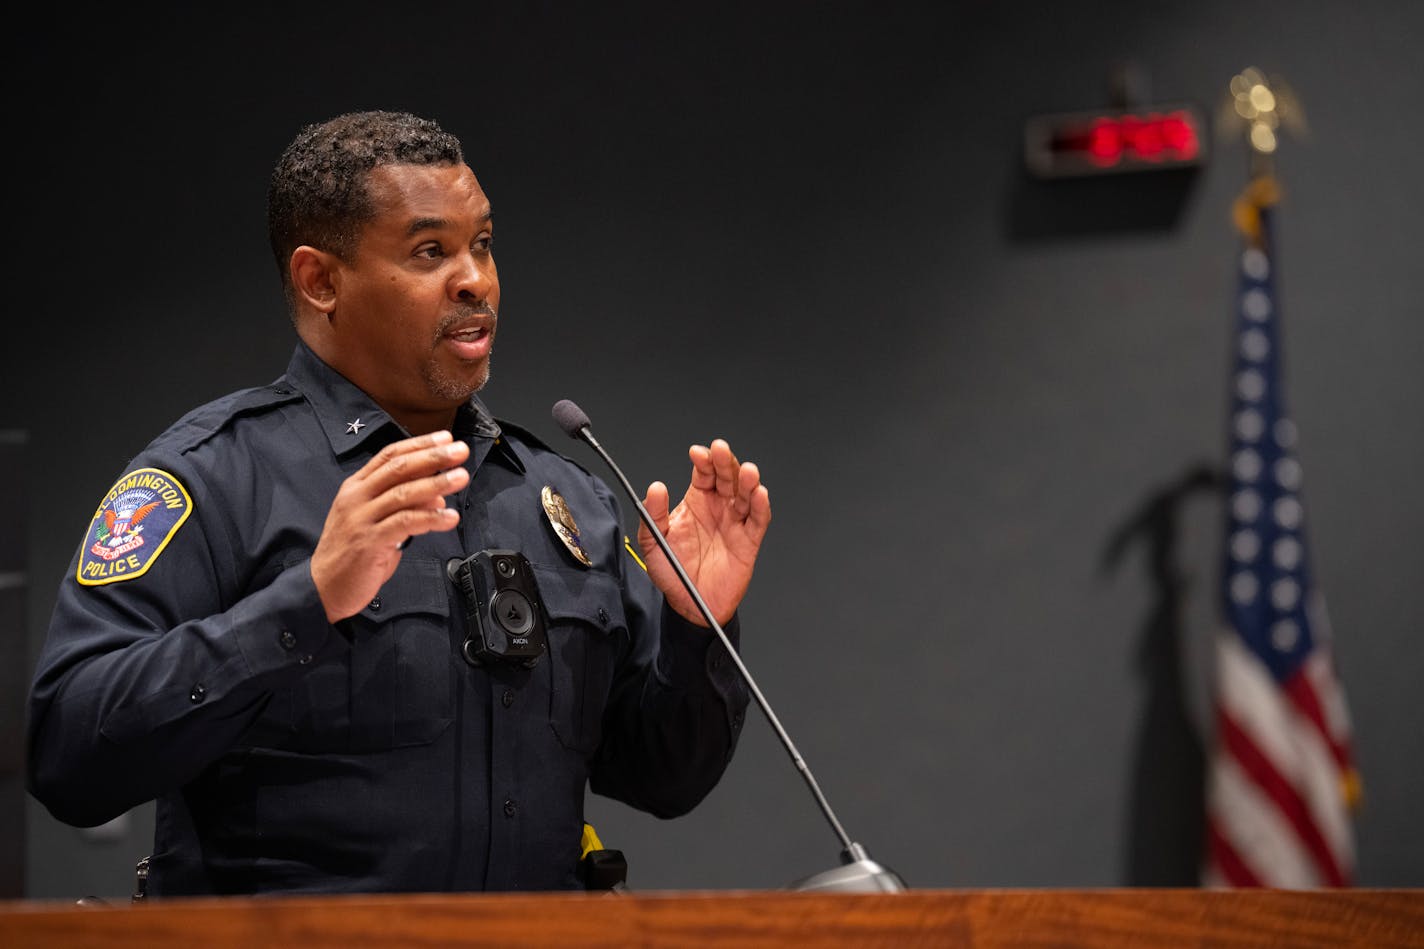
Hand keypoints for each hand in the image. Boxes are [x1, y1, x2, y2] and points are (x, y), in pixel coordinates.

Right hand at [310, 431, 469, 621]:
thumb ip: (404, 507)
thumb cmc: (352, 553)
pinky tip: (450, 518)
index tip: (445, 438)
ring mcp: (361, 519)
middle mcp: (357, 497)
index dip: (419, 444)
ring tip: (461, 477)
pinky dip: (431, 518)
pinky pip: (405, 523)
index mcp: (356, 487)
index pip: (389, 456)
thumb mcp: (378, 522)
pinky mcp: (369, 542)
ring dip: (436, 484)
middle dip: (433, 457)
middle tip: (460, 450)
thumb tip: (437, 497)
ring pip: (403, 493)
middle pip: (399, 468)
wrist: (323, 587)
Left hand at [639, 438, 770, 625]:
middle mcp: (719, 507)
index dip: (703, 461)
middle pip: (727, 477)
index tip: (697, 453)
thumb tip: (655, 488)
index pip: (704, 473)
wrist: (690, 604)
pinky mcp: (749, 541)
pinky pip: (758, 520)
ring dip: (748, 481)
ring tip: (747, 471)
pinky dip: (761, 506)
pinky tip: (759, 495)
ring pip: (746, 495)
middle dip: (725, 462)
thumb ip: (653, 515)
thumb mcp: (653, 543)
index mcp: (697, 502)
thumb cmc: (674, 572)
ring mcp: (735, 522)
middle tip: (721, 450)